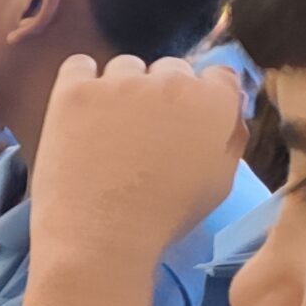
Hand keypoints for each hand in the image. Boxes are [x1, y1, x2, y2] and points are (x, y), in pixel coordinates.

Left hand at [34, 55, 248, 267]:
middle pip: (170, 69)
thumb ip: (230, 135)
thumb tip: (230, 107)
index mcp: (214, 103)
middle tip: (141, 136)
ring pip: (126, 67)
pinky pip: (79, 65)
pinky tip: (80, 112)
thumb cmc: (162, 218)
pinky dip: (80, 81)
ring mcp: (120, 83)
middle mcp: (172, 82)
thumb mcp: (219, 182)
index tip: (181, 122)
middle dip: (160, 95)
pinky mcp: (75, 91)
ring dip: (121, 89)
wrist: (99, 240)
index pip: (217, 75)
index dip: (199, 99)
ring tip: (107, 133)